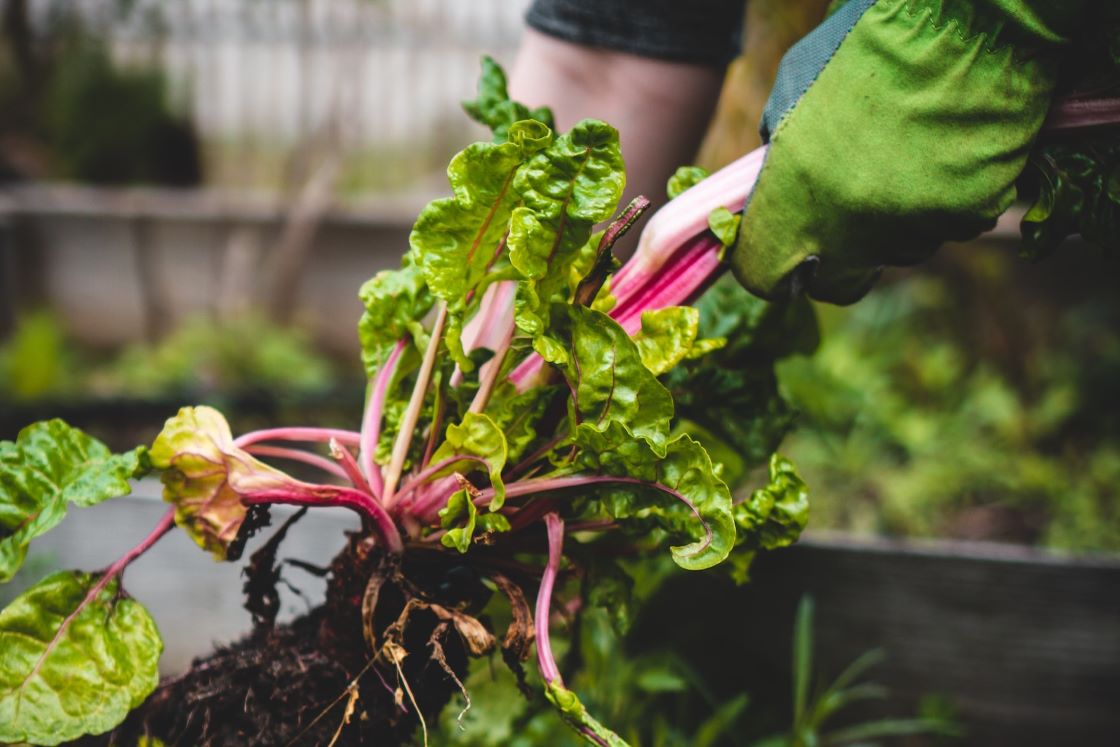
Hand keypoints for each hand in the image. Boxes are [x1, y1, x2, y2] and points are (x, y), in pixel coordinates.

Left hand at [731, 0, 1085, 303]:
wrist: (963, 19)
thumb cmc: (865, 44)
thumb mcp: (792, 92)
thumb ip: (779, 151)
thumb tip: (776, 184)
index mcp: (795, 199)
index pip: (763, 274)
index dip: (768, 266)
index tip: (779, 251)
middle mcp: (851, 229)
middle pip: (836, 283)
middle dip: (834, 262)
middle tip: (844, 218)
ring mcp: (914, 229)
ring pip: (897, 250)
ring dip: (894, 221)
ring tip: (905, 156)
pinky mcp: (969, 217)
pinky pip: (948, 224)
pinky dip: (946, 199)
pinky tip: (946, 150)